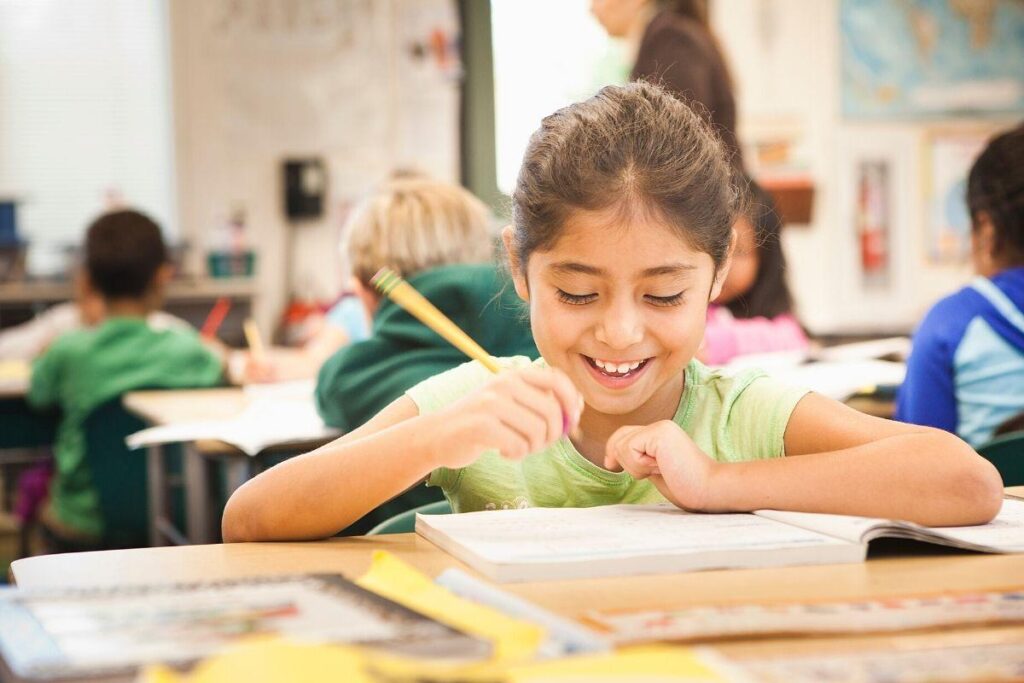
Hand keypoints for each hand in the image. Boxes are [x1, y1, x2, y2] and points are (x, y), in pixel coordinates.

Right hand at [427, 367, 583, 469]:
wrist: (436, 435)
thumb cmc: (480, 422)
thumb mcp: (509, 402)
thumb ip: (539, 401)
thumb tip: (578, 408)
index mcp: (514, 375)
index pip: (557, 381)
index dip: (571, 403)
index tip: (572, 423)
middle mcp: (503, 384)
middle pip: (552, 412)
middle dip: (553, 435)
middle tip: (539, 445)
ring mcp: (491, 403)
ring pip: (537, 432)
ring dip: (533, 448)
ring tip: (518, 448)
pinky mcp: (481, 425)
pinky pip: (518, 446)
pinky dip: (516, 455)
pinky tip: (503, 452)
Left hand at [604, 420, 717, 510]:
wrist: (710, 489)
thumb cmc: (687, 487)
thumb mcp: (655, 471)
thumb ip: (639, 459)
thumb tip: (612, 456)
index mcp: (661, 434)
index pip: (625, 434)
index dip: (613, 448)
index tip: (610, 465)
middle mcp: (660, 426)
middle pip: (619, 437)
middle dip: (623, 459)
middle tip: (649, 473)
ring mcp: (660, 428)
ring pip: (621, 445)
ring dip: (634, 466)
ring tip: (659, 470)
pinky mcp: (659, 434)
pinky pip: (629, 449)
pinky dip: (638, 465)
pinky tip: (659, 468)